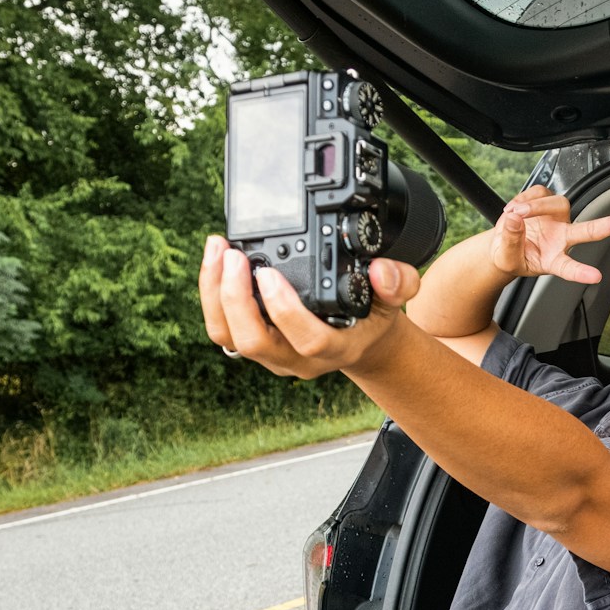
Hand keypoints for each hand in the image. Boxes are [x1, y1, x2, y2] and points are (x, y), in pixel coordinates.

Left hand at [199, 236, 417, 377]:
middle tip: (233, 256)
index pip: (307, 341)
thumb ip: (399, 283)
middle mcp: (298, 358)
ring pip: (229, 335)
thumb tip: (381, 270)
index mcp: (335, 349)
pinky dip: (211, 294)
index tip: (269, 273)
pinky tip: (216, 261)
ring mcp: (272, 354)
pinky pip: (222, 327)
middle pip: (254, 342)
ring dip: (215, 294)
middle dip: (236, 298)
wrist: (358, 342)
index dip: (284, 310)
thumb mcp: (394, 300)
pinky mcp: (254, 342)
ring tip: (218, 251)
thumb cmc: (371, 319)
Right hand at [489, 184, 609, 284]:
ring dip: (534, 206)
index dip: (581, 272)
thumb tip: (515, 219)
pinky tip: (514, 209)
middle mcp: (562, 239)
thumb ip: (511, 240)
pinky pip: (540, 193)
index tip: (596, 276)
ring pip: (556, 204)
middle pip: (589, 231)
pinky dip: (525, 198)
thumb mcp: (505, 257)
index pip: (570, 268)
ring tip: (514, 214)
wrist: (502, 244)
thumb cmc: (509, 256)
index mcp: (554, 260)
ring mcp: (558, 220)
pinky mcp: (548, 203)